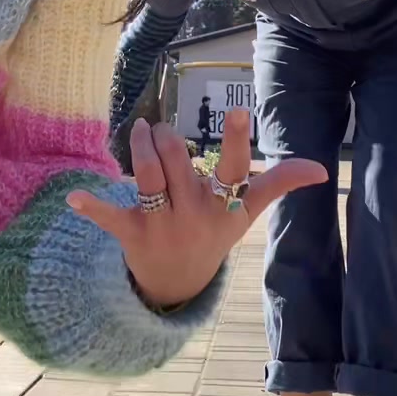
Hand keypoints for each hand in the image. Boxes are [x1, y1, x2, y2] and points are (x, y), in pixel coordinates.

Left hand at [67, 109, 327, 309]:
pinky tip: (74, 197)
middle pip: (179, 163)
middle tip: (163, 129)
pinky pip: (110, 217)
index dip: (236, 141)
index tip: (237, 110)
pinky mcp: (131, 235)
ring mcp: (162, 226)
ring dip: (141, 148)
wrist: (179, 285)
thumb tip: (322, 168)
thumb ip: (278, 183)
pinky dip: (91, 207)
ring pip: (148, 178)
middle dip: (167, 138)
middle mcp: (194, 215)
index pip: (234, 170)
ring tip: (141, 129)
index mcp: (224, 207)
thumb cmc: (215, 234)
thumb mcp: (247, 213)